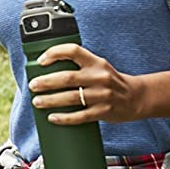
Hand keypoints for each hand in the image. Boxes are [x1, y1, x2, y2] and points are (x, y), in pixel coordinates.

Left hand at [29, 42, 146, 123]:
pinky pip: (80, 116)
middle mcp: (99, 76)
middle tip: (32, 85)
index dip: (55, 53)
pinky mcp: (103, 111)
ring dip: (50, 100)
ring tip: (37, 101)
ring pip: (71, 98)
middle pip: (67, 77)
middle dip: (46, 82)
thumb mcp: (99, 67)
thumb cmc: (111, 82)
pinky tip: (52, 118)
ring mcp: (102, 95)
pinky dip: (64, 118)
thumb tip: (48, 70)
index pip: (73, 50)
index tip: (41, 61)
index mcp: (96, 62)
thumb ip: (80, 66)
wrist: (137, 97)